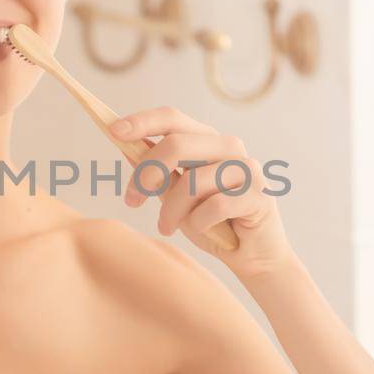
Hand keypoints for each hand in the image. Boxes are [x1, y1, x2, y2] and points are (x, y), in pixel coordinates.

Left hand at [110, 105, 295, 277]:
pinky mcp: (259, 194)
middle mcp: (229, 147)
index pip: (173, 118)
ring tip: (166, 227)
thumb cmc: (211, 222)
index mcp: (207, 140)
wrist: (251, 255)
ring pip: (191, 181)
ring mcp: (247, 168)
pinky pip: (214, 206)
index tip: (114, 131)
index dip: (143, 121)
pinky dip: (199, 223)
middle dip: (146, 174)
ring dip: (170, 211)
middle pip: (177, 145)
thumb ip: (158, 173)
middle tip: (131, 201)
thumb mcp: (175, 197)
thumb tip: (125, 147)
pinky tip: (203, 230)